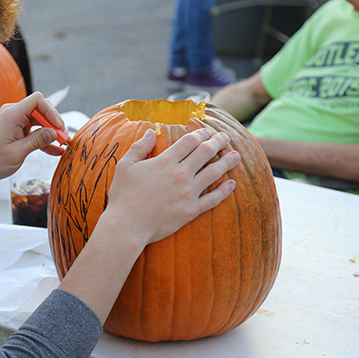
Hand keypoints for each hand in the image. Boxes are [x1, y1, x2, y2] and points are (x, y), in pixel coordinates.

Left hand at [0, 92, 67, 183]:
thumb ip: (37, 141)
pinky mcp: (17, 130)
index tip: (58, 127)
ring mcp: (15, 121)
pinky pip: (35, 130)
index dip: (51, 111)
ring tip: (63, 144)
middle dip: (54, 123)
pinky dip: (44, 139)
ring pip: (40, 120)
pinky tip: (56, 150)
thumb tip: (54, 132)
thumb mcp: (18, 153)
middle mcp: (13, 114)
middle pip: (41, 109)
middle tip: (63, 138)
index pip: (37, 100)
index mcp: (11, 115)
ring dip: (51, 132)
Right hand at [104, 128, 239, 245]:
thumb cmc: (122, 196)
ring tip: (236, 156)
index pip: (190, 142)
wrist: (126, 226)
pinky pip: (213, 199)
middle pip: (205, 153)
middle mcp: (180, 175)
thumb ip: (139, 146)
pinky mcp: (191, 211)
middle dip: (218, 142)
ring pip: (214, 173)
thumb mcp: (125, 166)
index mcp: (165, 161)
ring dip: (227, 162)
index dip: (200, 134)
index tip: (206, 132)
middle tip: (225, 138)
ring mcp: (188, 193)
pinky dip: (224, 191)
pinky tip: (232, 184)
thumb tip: (152, 131)